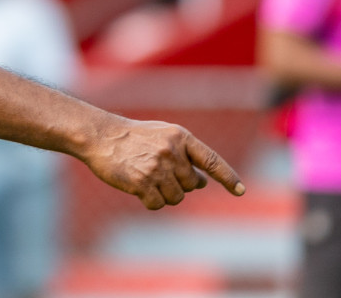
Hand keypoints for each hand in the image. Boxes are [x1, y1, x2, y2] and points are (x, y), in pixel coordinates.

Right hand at [80, 116, 244, 210]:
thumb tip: (202, 181)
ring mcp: (157, 167)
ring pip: (175, 197)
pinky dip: (150, 201)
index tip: (240, 191)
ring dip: (163, 194)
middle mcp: (172, 151)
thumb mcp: (163, 136)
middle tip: (158, 172)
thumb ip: (185, 156)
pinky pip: (157, 204)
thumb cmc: (133, 137)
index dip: (228, 177)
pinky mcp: (142, 182)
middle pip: (191, 185)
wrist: (101, 136)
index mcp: (181, 137)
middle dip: (179, 184)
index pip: (212, 160)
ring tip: (146, 177)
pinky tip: (137, 187)